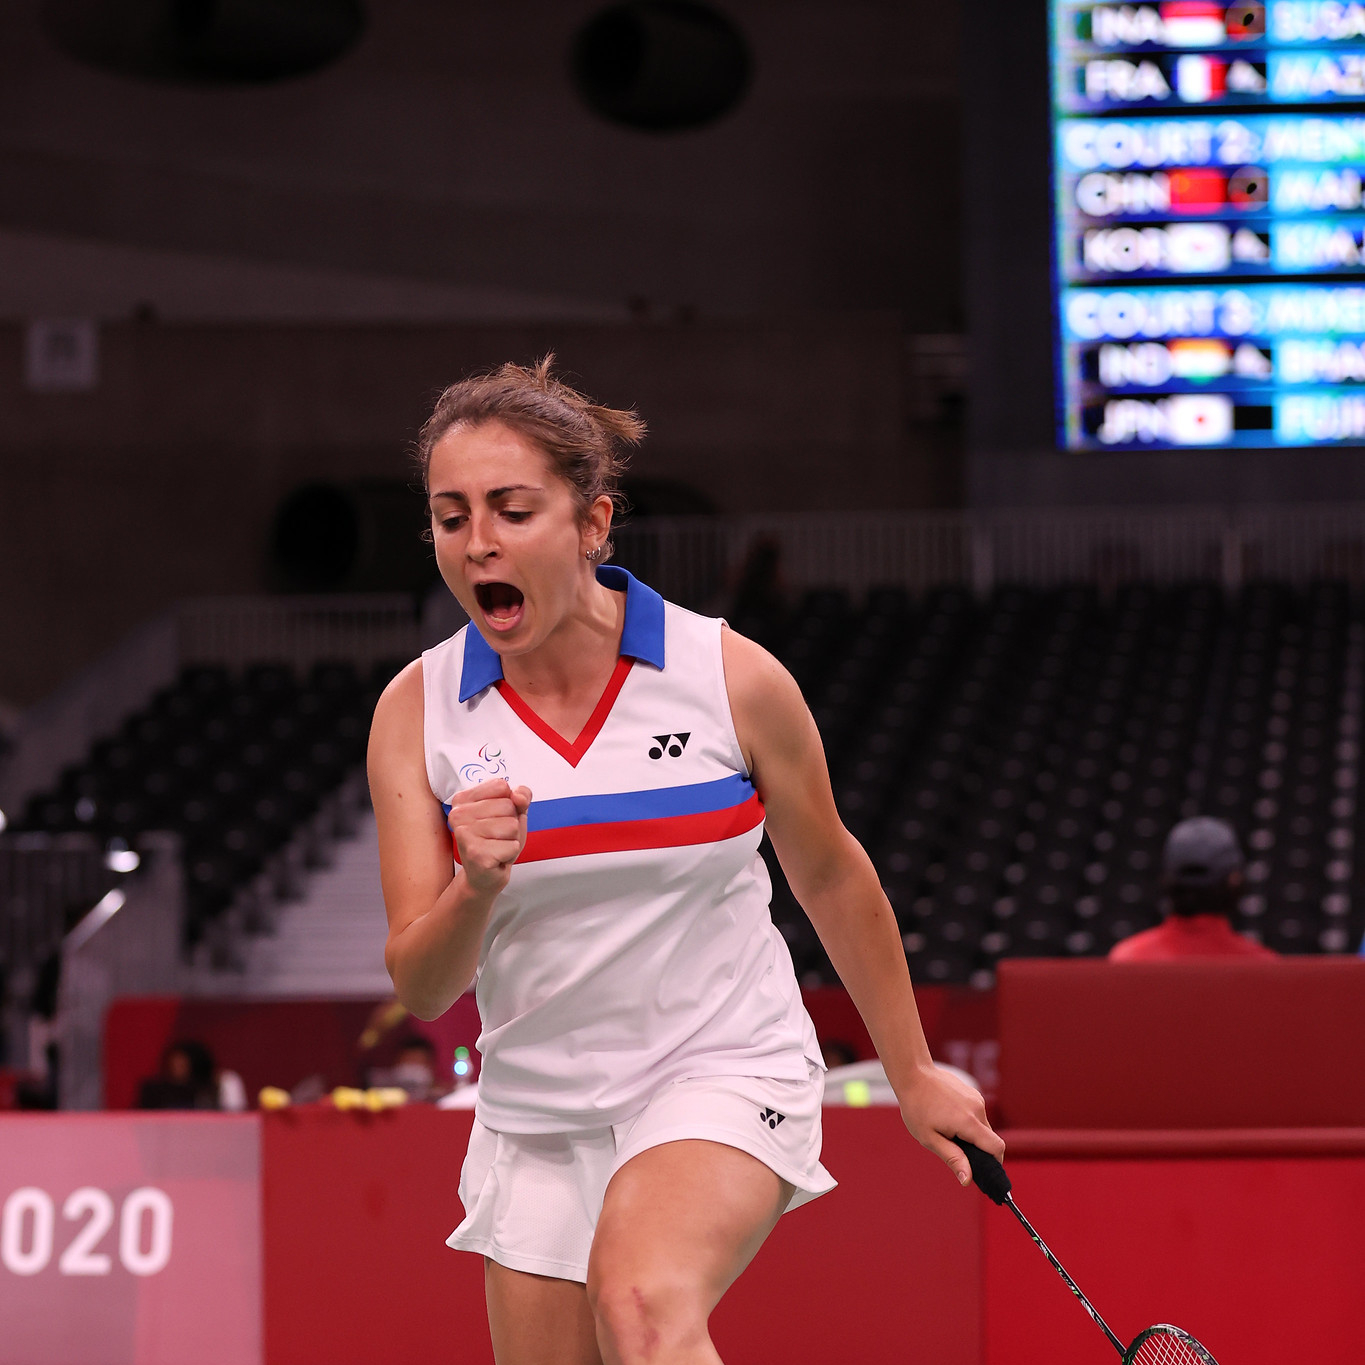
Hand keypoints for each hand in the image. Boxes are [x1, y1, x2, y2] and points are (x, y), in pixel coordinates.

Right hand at [446, 779, 531, 899]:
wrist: (484, 875)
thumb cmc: (496, 842)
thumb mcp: (513, 813)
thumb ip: (521, 797)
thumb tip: (518, 795)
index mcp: (462, 800)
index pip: (501, 786)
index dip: (509, 803)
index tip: (497, 817)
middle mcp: (458, 815)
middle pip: (508, 806)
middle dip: (511, 824)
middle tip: (497, 837)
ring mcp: (465, 835)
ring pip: (511, 825)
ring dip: (511, 839)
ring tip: (497, 847)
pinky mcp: (477, 855)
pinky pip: (513, 845)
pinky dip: (510, 853)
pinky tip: (497, 858)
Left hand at [897, 1062, 1004, 1188]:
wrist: (913, 1073)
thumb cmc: (917, 1107)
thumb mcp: (929, 1138)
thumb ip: (952, 1158)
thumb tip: (968, 1180)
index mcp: (969, 1122)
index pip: (996, 1148)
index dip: (995, 1163)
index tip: (985, 1172)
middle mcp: (977, 1108)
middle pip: (990, 1138)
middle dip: (979, 1149)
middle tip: (956, 1150)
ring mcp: (976, 1098)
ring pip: (982, 1126)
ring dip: (971, 1134)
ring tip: (947, 1129)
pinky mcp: (972, 1092)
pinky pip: (976, 1114)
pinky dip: (968, 1121)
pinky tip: (948, 1116)